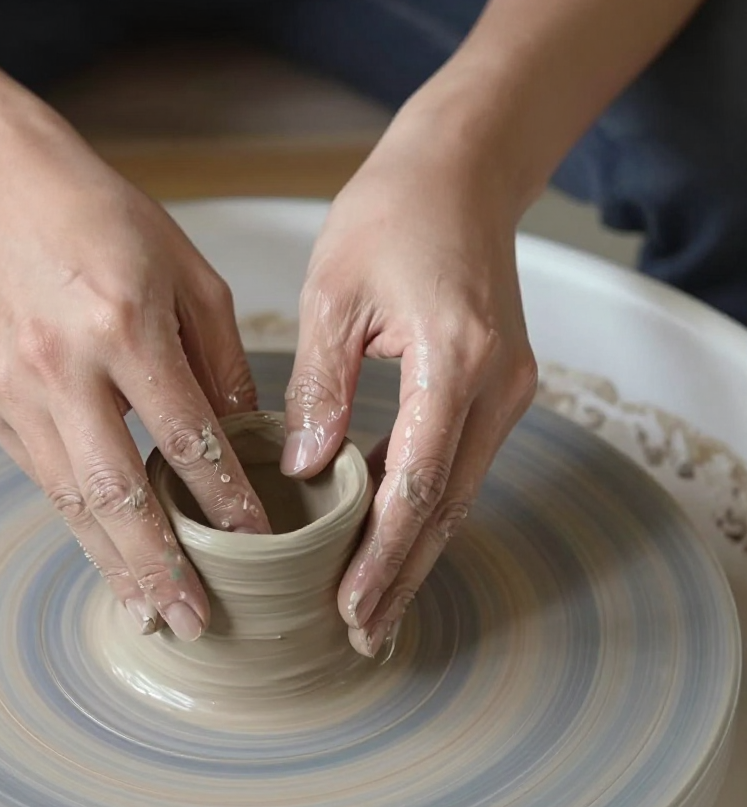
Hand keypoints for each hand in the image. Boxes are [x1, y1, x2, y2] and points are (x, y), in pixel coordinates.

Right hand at [0, 122, 270, 642]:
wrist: (2, 195)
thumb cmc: (109, 224)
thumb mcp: (190, 276)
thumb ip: (222, 362)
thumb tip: (249, 438)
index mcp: (124, 326)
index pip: (187, 437)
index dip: (225, 499)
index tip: (258, 544)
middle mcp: (63, 368)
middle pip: (118, 494)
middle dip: (162, 567)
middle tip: (196, 621)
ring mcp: (17, 392)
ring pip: (73, 503)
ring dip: (116, 565)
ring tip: (154, 614)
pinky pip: (45, 481)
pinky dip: (82, 527)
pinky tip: (110, 560)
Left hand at [281, 115, 537, 657]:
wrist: (461, 171)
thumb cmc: (391, 214)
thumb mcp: (334, 294)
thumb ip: (319, 388)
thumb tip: (301, 470)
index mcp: (454, 362)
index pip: (416, 486)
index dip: (381, 556)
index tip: (348, 606)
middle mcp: (496, 386)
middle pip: (447, 508)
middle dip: (403, 576)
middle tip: (365, 635)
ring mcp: (506, 389)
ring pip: (458, 494)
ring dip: (416, 553)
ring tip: (374, 608)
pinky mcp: (496, 387)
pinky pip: (459, 465)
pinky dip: (425, 510)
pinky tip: (391, 541)